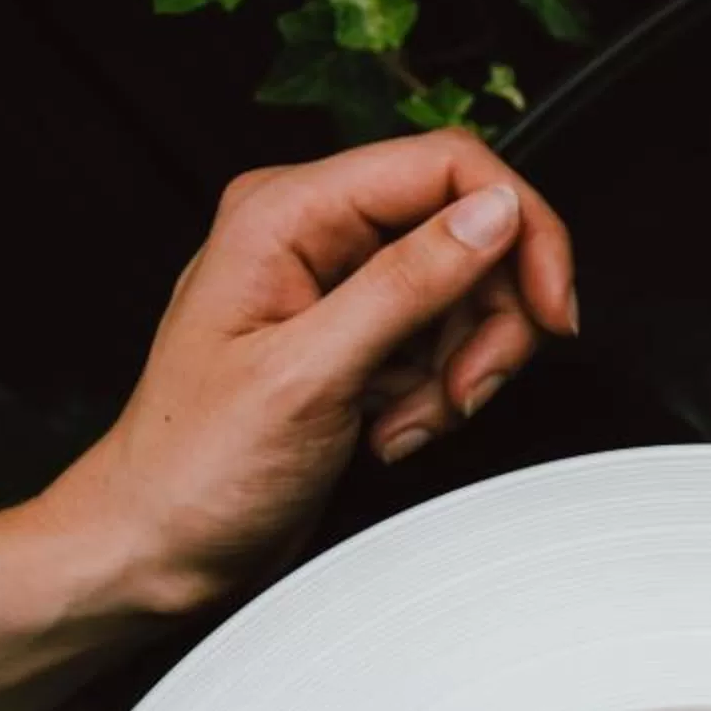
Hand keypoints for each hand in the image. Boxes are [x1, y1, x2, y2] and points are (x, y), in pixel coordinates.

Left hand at [43, 130, 581, 615]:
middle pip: (474, 234)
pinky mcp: (361, 337)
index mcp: (287, 213)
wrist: (160, 544)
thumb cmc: (195, 466)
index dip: (520, 229)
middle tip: (466, 387)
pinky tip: (392, 429)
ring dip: (461, 372)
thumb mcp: (310, 372)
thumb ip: (407, 284)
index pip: (447, 166)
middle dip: (490, 323)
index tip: (549, 305)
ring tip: (407, 421)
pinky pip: (446, 343)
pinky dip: (441, 395)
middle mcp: (316, 235)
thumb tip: (493, 214)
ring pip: (471, 296)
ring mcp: (341, 287)